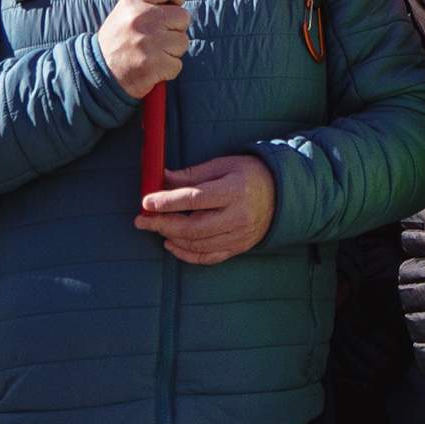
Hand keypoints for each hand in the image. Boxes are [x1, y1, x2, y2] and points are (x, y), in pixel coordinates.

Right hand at [99, 0, 190, 98]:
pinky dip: (168, 69)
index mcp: (133, 3)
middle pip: (183, 16)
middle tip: (156, 38)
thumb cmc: (116, 42)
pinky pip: (177, 64)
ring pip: (182, 41)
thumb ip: (148, 2)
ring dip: (171, 51)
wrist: (97, 75)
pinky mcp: (156, 64)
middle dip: (175, 29)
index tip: (174, 6)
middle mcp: (142, 19)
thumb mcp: (124, 13)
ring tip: (151, 54)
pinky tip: (151, 68)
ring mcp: (150, 42)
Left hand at [137, 152, 278, 263]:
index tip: (147, 202)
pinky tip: (171, 244)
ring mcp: (239, 235)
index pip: (195, 199)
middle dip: (163, 225)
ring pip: (197, 244)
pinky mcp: (238, 247)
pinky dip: (186, 254)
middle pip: (193, 227)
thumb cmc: (249, 174)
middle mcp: (238, 216)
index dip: (167, 202)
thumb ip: (192, 174)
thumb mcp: (224, 165)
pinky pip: (207, 257)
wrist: (282, 194)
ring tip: (157, 227)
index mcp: (234, 190)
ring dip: (171, 237)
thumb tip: (161, 178)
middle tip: (142, 220)